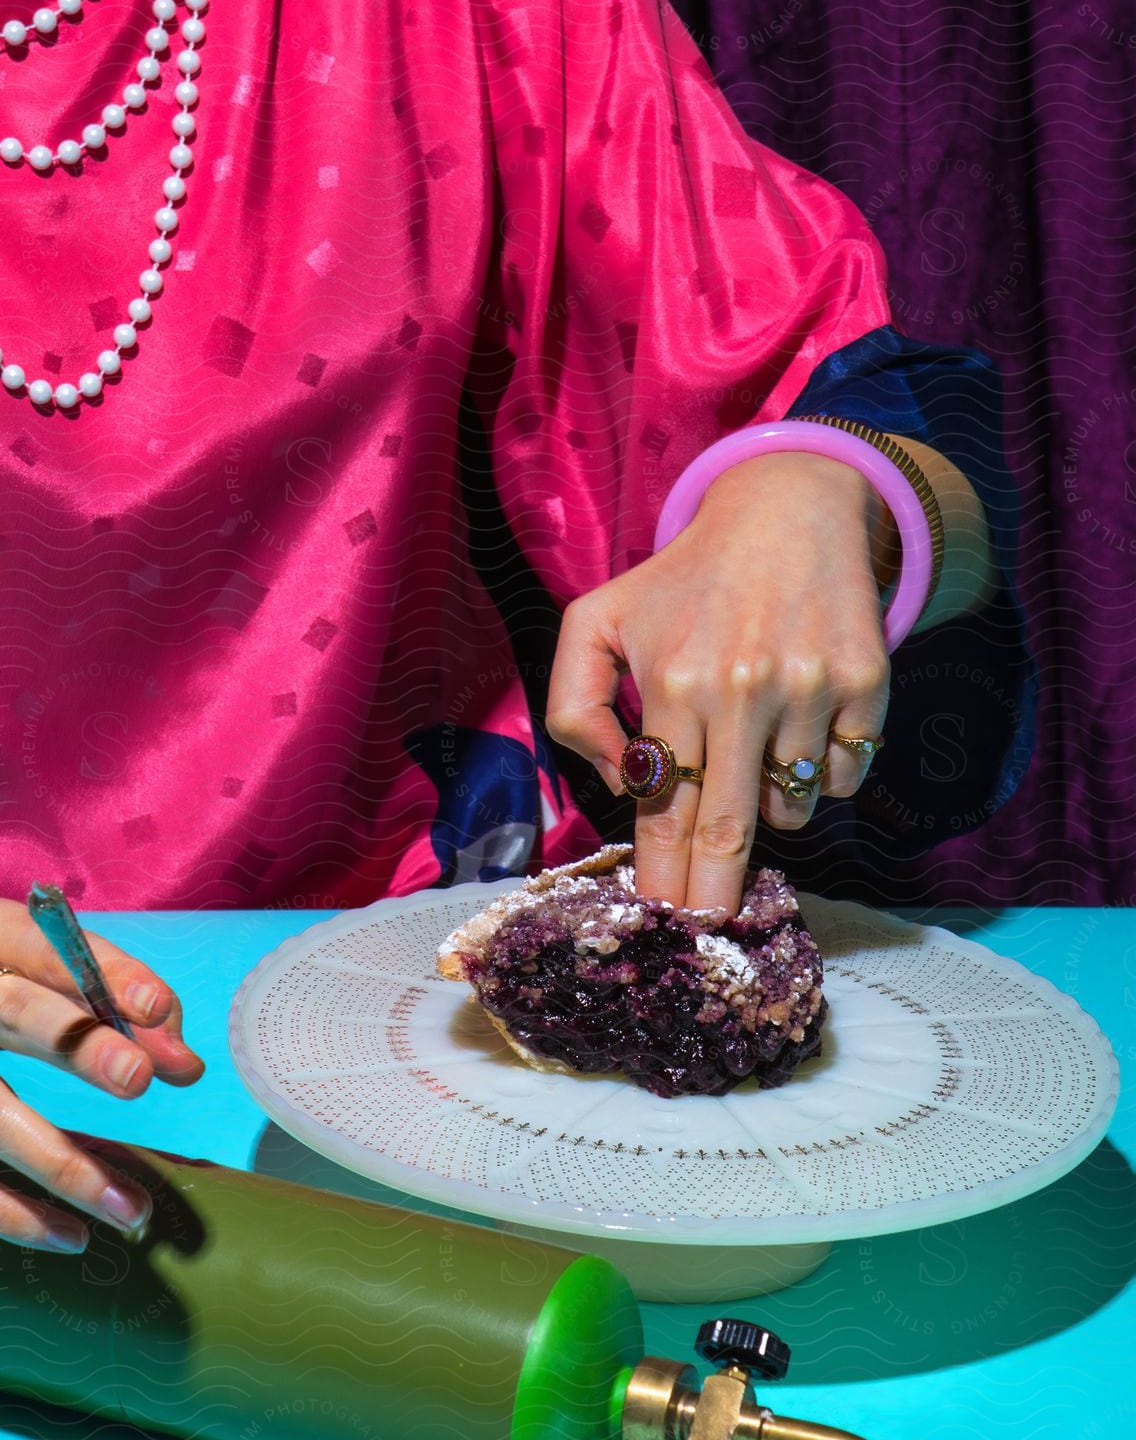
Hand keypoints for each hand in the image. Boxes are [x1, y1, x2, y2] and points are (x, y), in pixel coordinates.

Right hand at [0, 890, 204, 1251]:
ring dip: (64, 1166)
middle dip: (81, 1048)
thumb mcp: (12, 945)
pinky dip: (8, 1214)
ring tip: (131, 1208)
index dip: (109, 978)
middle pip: (16, 1020)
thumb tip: (184, 1063)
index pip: (52, 950)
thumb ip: (102, 992)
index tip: (161, 1012)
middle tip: (140, 1080)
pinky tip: (70, 1237)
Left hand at [547, 451, 890, 912]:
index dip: (665, 871)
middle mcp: (744, 688)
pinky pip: (841, 778)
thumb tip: (618, 779)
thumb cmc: (682, 582)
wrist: (789, 512)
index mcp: (675, 680)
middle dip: (714, 890)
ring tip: (750, 757)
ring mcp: (811, 688)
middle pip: (729, 825)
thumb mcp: (597, 621)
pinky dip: (819, 778)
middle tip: (707, 926)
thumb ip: (573, 705)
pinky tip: (796, 731)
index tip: (665, 917)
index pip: (667, 805)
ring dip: (768, 812)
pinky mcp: (866, 684)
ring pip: (791, 808)